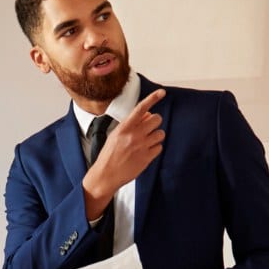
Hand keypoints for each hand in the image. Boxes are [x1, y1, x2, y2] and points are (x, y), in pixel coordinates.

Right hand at [83, 89, 165, 218]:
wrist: (106, 175)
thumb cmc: (109, 155)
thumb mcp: (115, 135)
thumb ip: (130, 124)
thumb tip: (146, 115)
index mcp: (124, 127)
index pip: (141, 108)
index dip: (153, 98)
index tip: (162, 93)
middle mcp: (134, 135)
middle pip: (156, 119)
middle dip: (154, 123)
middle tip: (148, 129)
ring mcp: (142, 146)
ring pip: (160, 133)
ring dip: (156, 136)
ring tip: (147, 142)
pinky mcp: (147, 158)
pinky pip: (159, 147)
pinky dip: (155, 149)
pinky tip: (146, 152)